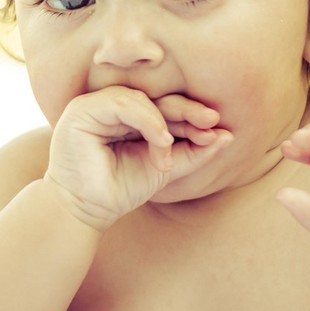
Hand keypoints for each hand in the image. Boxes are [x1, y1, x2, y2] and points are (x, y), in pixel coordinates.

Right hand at [46, 87, 231, 230]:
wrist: (86, 211)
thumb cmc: (120, 189)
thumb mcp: (164, 168)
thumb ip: (192, 152)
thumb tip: (227, 136)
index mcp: (127, 116)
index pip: (164, 109)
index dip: (191, 118)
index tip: (218, 132)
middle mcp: (110, 107)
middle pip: (155, 99)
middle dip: (186, 110)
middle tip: (211, 120)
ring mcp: (94, 105)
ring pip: (140, 99)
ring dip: (164, 122)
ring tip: (172, 146)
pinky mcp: (82, 110)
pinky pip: (121, 103)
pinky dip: (146, 119)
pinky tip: (162, 139)